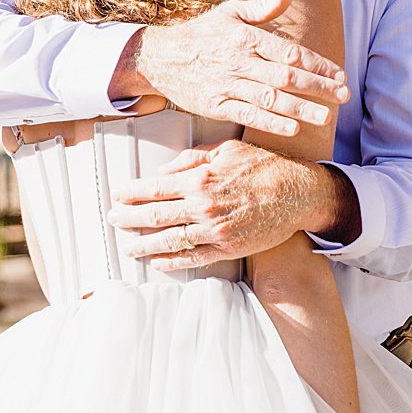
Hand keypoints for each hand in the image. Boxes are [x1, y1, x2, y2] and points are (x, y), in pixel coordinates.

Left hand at [108, 139, 343, 268]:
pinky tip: (157, 261)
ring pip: (167, 241)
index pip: (154, 189)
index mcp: (200, 180)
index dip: (130, 194)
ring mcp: (214, 231)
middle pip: (153, 216)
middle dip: (127, 219)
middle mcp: (203, 207)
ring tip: (126, 246)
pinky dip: (170, 262)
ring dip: (141, 244)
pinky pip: (191, 259)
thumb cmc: (265, 167)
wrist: (299, 193)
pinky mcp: (227, 248)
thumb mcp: (227, 151)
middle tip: (112, 220)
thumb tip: (164, 172)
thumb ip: (192, 160)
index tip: (117, 196)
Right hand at [117, 0, 349, 135]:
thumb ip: (264, 6)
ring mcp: (227, 85)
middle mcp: (239, 61)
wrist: (160, 58)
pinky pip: (247, 116)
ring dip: (300, 108)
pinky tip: (293, 128)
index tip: (340, 74)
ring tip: (326, 117)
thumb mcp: (231, 12)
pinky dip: (271, 123)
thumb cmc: (203, 33)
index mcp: (247, 37)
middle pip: (286, 76)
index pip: (291, 52)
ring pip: (270, 99)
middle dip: (318, 87)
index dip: (318, 64)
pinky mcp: (216, 105)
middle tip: (343, 95)